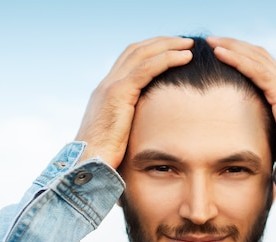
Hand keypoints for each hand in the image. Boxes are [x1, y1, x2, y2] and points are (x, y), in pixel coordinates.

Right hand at [75, 36, 193, 167]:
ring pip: (142, 54)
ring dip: (168, 46)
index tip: (173, 51)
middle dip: (161, 42)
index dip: (151, 51)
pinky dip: (167, 59)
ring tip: (189, 45)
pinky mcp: (118, 94)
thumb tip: (149, 131)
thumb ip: (131, 126)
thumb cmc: (105, 159)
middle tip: (184, 42)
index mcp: (106, 92)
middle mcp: (107, 84)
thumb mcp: (119, 137)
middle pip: (136, 50)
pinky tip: (185, 58)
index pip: (129, 60)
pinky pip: (146, 69)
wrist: (86, 165)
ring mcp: (111, 87)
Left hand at [206, 36, 275, 149]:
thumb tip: (235, 131)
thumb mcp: (269, 134)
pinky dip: (237, 59)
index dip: (240, 53)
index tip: (218, 50)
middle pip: (257, 54)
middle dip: (233, 44)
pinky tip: (220, 54)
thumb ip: (257, 124)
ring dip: (232, 46)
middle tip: (211, 40)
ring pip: (256, 57)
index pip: (260, 62)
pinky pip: (257, 71)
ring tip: (211, 42)